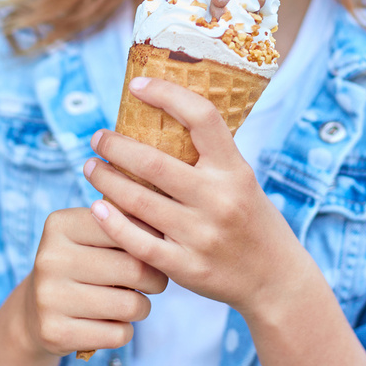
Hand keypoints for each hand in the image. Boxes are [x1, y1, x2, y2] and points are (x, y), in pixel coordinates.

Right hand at [22, 208, 167, 357]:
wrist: (35, 311)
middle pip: (135, 269)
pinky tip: (111, 324)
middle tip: (154, 282)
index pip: (128, 230)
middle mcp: (50, 258)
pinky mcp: (54, 332)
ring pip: (130, 306)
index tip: (153, 252)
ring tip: (132, 303)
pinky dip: (124, 332)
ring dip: (141, 308)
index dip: (152, 244)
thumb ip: (126, 223)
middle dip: (156, 280)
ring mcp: (48, 297)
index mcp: (61, 225)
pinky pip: (118, 335)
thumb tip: (164, 226)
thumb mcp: (94, 235)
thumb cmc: (83, 265)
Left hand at [84, 77, 309, 317]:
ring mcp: (202, 235)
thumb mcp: (241, 181)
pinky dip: (111, 221)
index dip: (166, 94)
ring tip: (90, 167)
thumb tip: (158, 121)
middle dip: (115, 146)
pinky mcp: (187, 267)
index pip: (202, 117)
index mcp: (235, 170)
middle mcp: (220, 199)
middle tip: (98, 138)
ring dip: (105, 179)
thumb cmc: (251, 221)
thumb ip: (208, 158)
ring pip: (137, 200)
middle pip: (153, 162)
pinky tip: (97, 207)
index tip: (137, 86)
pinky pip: (137, 241)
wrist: (275, 279)